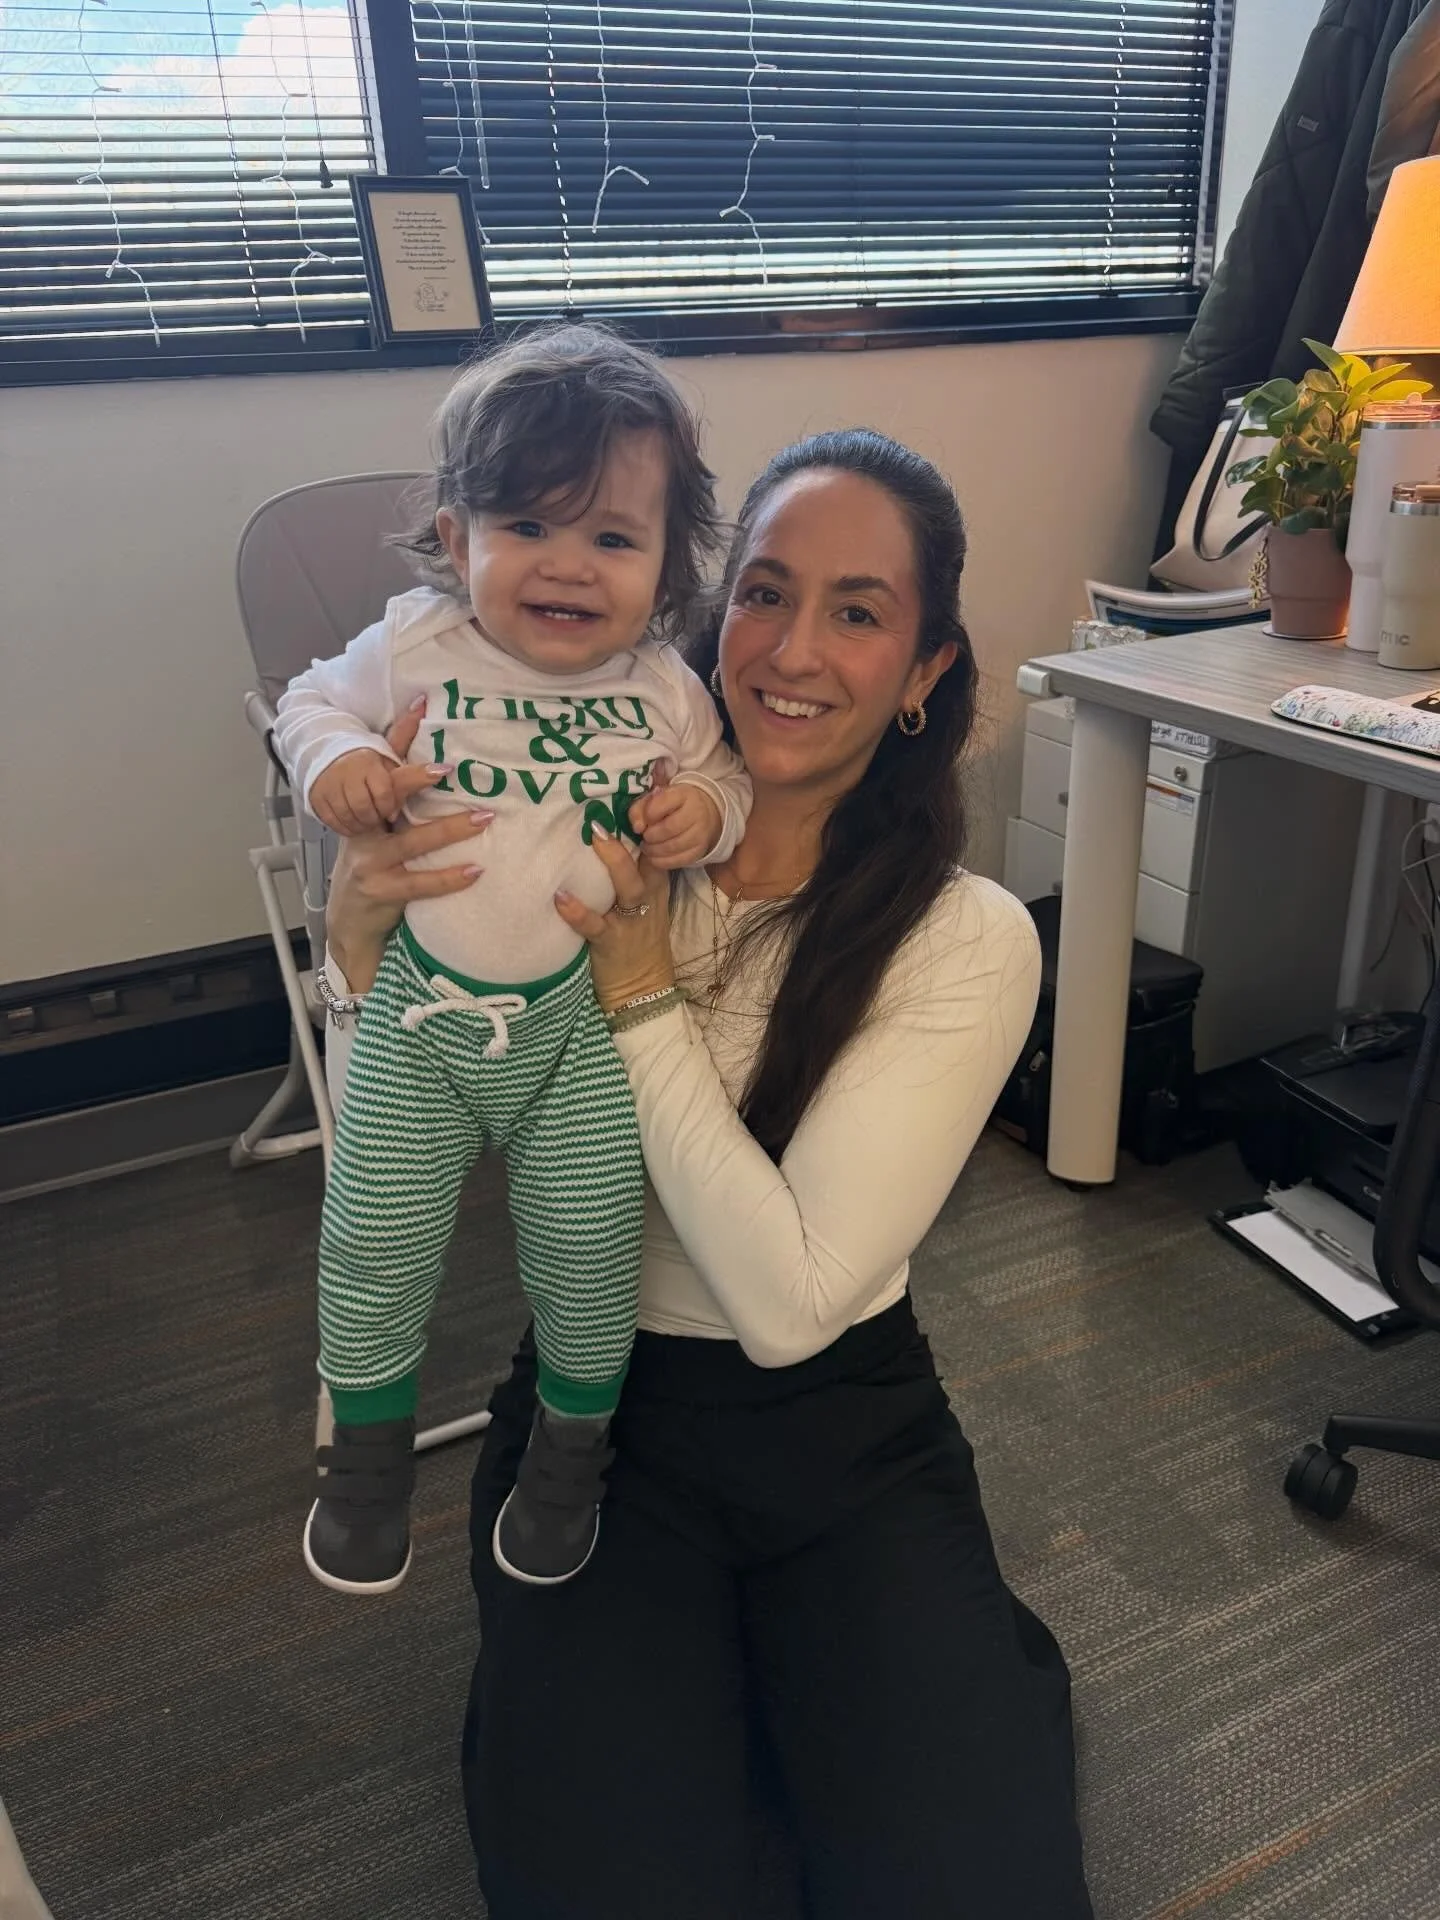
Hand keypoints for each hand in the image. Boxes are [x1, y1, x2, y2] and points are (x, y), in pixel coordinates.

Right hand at [312, 746, 418, 835]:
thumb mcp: (391, 764)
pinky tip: (355, 824)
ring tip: (369, 822)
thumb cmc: (369, 766)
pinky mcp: (317, 800)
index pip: (384, 792)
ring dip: (363, 825)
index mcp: (368, 762)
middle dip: (376, 817)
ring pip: (350, 818)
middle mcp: (346, 772)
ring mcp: (329, 787)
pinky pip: (335, 823)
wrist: (330, 758)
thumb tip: (445, 769)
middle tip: (381, 818)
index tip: (392, 811)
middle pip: (366, 809)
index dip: (390, 805)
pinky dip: (348, 828)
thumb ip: (415, 772)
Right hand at [325, 706, 485, 991]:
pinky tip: (475, 870)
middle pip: (389, 796)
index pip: (383, 763)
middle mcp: (365, 830)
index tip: (422, 705)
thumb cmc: (376, 873)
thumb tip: (450, 774)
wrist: (350, 924)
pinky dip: (449, 877)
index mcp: (368, 809)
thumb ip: (406, 809)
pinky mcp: (381, 891)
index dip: (401, 734)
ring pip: (412, 840)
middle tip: (450, 767)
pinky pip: (420, 883)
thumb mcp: (384, 835)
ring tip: (484, 819)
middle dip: (417, 778)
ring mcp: (370, 862)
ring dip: (450, 829)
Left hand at [555, 830, 674, 1013]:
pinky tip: (560, 897)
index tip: (624, 797)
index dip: (642, 824)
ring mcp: (631, 920)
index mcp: (654, 886)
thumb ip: (628, 874)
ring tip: (591, 838)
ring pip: (627, 886)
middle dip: (625, 838)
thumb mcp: (643, 905)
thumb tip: (599, 836)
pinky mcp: (612, 943)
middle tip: (601, 813)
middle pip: (643, 861)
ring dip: (611, 862)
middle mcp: (646, 898)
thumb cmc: (637, 942)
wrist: (645, 990)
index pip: (653, 848)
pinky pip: (595, 924)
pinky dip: (577, 911)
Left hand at [631, 781, 722, 870]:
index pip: (662, 803)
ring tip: (647, 847)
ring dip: (654, 850)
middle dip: (650, 835)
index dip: (648, 815)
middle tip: (644, 837)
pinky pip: (678, 860)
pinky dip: (661, 861)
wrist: (700, 814)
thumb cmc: (670, 806)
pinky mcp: (700, 850)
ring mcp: (701, 832)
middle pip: (669, 828)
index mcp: (683, 794)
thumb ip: (639, 809)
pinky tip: (654, 856)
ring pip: (673, 846)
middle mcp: (696, 811)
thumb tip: (637, 827)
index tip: (642, 821)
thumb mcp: (654, 800)